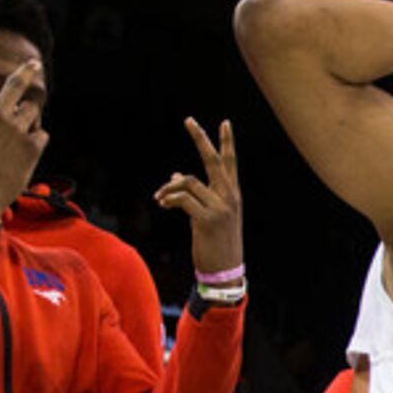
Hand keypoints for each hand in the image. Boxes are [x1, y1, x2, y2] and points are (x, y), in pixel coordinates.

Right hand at [0, 31, 48, 219]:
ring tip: (17, 140)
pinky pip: (41, 136)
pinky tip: (22, 157)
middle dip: (27, 71)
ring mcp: (16, 128)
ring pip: (32, 112)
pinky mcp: (32, 145)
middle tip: (35, 63)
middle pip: (17, 83)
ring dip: (29, 120)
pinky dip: (35, 143)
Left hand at [155, 118, 242, 275]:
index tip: (225, 123)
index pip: (230, 163)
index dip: (227, 142)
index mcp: (232, 195)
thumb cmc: (216, 244)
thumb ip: (195, 195)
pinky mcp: (207, 219)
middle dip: (201, 138)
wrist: (225, 272)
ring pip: (188, 181)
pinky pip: (182, 199)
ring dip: (169, 187)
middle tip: (189, 120)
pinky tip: (162, 204)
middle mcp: (229, 198)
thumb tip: (174, 177)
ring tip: (159, 197)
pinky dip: (169, 198)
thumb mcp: (207, 217)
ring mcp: (220, 208)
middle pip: (214, 160)